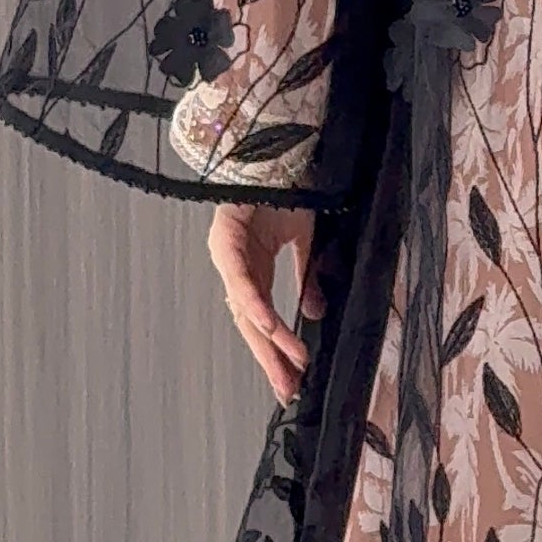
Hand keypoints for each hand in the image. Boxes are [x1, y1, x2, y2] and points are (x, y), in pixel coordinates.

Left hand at [207, 201, 324, 398]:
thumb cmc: (288, 192)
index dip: (276, 352)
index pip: (262, 321)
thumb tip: (316, 313)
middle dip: (270, 359)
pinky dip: (256, 306)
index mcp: (252, 269)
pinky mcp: (225, 241)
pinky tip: (269, 328)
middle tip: (288, 390)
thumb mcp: (307, 241)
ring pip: (246, 309)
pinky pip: (242, 281)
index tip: (293, 381)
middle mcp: (235, 268)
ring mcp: (227, 255)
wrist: (276, 151)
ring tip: (291, 366)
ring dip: (269, 340)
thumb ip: (310, 279)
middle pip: (250, 324)